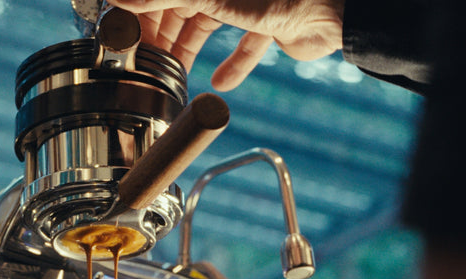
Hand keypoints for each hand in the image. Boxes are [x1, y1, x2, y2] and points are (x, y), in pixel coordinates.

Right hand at [108, 0, 344, 90]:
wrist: (336, 10)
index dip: (143, 13)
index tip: (128, 38)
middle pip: (182, 8)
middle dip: (164, 34)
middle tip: (148, 62)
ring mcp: (246, 1)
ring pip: (207, 25)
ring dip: (190, 50)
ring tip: (175, 75)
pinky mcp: (267, 24)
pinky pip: (244, 45)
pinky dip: (234, 64)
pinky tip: (220, 84)